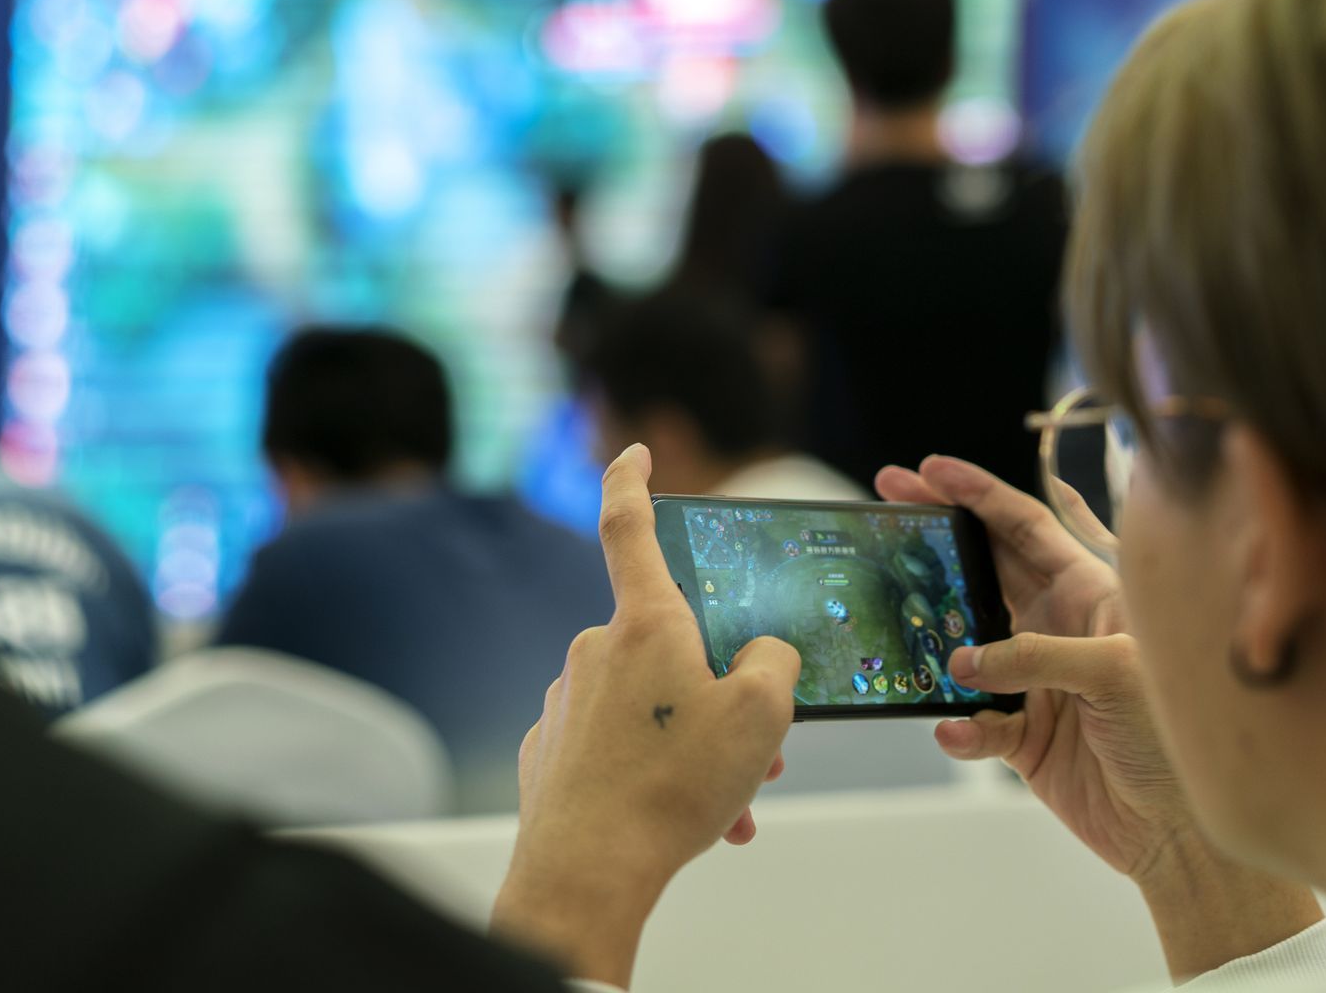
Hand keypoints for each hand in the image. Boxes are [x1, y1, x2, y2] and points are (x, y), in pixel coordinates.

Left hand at [494, 444, 799, 986]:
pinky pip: (619, 745)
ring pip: (651, 703)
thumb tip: (760, 654)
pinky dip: (657, 772)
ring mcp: (568, 700)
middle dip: (721, 686)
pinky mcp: (552, 751)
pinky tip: (682, 817)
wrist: (585, 872)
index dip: (633, 479)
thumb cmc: (670, 789)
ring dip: (696, 741)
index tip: (635, 452)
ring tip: (730, 801)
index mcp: (645, 624)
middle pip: (672, 644)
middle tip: (758, 746)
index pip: (629, 524)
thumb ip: (774, 662)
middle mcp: (597, 650)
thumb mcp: (761, 715)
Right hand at [877, 457, 1320, 976]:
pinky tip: (956, 730)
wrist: (1178, 832)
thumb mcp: (1116, 674)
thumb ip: (1037, 656)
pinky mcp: (1018, 735)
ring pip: (964, 646)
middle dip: (934, 541)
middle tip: (886, 508)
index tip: (929, 472)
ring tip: (908, 639)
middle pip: (982, 569)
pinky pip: (971, 721)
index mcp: (1089, 593)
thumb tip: (967, 662)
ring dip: (936, 645)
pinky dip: (959, 727)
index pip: (1025, 526)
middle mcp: (1056, 628)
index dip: (978, 494)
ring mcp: (1032, 680)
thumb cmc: (1173, 739)